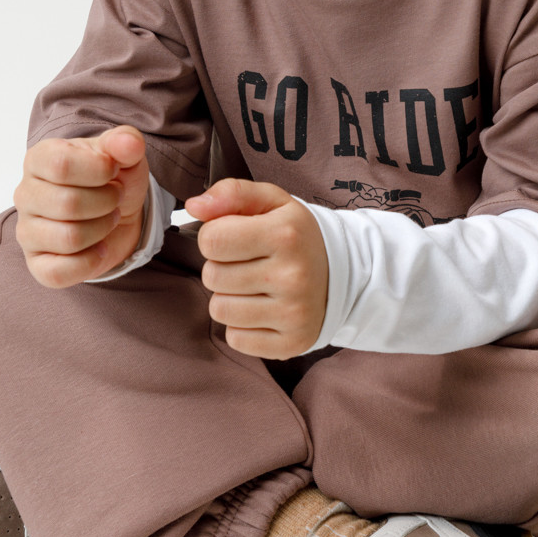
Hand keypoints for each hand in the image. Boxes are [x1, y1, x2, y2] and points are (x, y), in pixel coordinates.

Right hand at [14, 125, 149, 287]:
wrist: (120, 213)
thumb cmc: (114, 179)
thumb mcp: (124, 154)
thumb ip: (125, 142)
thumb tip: (129, 143)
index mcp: (39, 159)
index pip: (61, 165)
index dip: (100, 171)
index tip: (113, 171)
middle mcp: (25, 194)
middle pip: (69, 204)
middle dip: (108, 202)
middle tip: (115, 198)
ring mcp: (27, 231)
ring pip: (69, 238)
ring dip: (103, 229)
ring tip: (108, 219)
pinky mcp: (37, 264)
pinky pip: (60, 272)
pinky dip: (91, 261)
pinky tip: (98, 247)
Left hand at [185, 179, 328, 359]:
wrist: (344, 275)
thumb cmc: (296, 236)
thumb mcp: (272, 202)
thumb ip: (232, 194)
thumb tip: (193, 206)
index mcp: (285, 234)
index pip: (211, 240)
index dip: (215, 237)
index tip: (235, 238)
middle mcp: (292, 276)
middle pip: (212, 277)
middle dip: (222, 268)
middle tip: (249, 264)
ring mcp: (293, 313)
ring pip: (220, 310)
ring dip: (229, 298)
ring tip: (255, 288)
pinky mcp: (291, 343)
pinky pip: (235, 338)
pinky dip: (242, 326)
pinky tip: (263, 310)